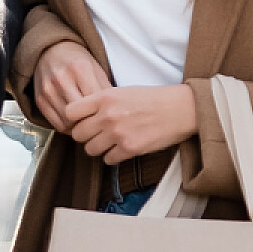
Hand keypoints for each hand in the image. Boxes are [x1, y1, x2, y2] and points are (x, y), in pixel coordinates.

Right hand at [31, 37, 108, 131]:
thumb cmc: (76, 61)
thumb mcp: (96, 69)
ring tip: (87, 123)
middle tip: (98, 123)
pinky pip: (56, 124)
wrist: (51, 51)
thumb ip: (105, 90)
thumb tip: (114, 112)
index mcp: (80, 69)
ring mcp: (48, 90)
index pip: (94, 102)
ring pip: (67, 122)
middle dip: (90, 122)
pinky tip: (74, 122)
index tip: (107, 117)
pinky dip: (67, 127)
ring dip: (79, 127)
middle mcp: (61, 79)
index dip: (103, 113)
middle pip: (80, 114)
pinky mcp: (40, 99)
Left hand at [59, 79, 199, 163]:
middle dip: (86, 136)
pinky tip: (122, 148)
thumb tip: (82, 116)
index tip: (82, 121)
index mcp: (105, 97)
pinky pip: (108, 160)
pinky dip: (113, 157)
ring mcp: (118, 133)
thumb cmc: (154, 98)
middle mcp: (108, 115)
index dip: (74, 119)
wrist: (182, 108)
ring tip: (111, 142)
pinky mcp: (130, 148)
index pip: (70, 112)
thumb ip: (101, 102)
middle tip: (97, 134)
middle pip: (78, 134)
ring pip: (90, 150)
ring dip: (99, 148)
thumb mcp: (123, 91)